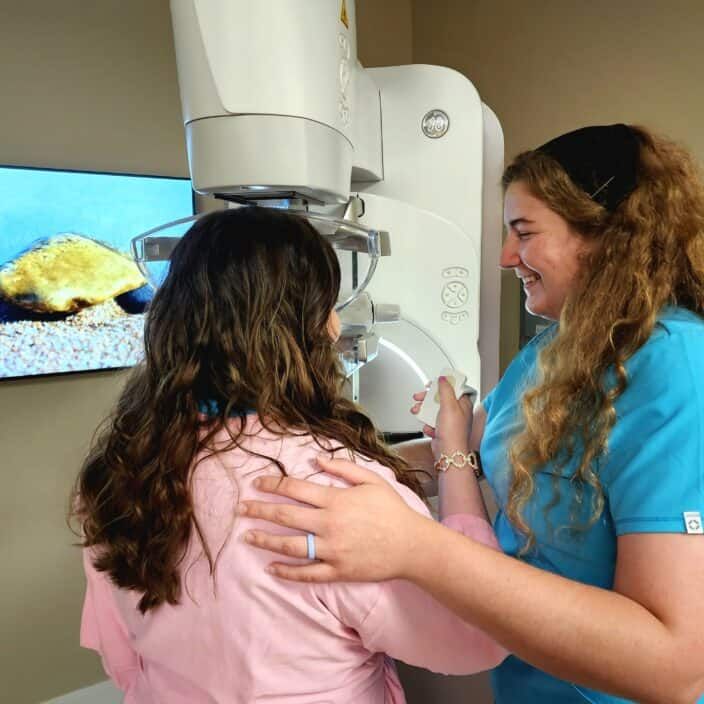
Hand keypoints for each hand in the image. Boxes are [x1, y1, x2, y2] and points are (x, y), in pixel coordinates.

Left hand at [239, 457, 430, 582]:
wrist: (411, 545)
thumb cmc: (392, 510)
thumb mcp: (371, 480)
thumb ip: (342, 468)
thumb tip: (315, 458)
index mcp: (335, 500)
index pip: (295, 489)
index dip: (272, 485)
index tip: (256, 485)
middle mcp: (329, 525)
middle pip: (285, 515)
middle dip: (259, 511)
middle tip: (240, 508)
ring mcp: (331, 550)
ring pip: (290, 546)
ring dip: (265, 540)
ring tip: (247, 537)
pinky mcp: (337, 571)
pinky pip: (306, 573)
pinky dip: (286, 571)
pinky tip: (271, 568)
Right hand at [422, 377, 473, 460]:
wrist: (448, 453)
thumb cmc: (453, 433)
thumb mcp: (449, 406)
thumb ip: (445, 390)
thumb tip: (444, 378)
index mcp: (463, 404)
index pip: (453, 388)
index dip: (442, 384)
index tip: (432, 384)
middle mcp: (457, 412)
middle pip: (440, 398)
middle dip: (427, 398)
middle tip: (419, 397)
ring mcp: (449, 421)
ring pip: (434, 410)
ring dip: (424, 410)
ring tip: (417, 410)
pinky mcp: (442, 430)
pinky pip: (431, 422)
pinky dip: (427, 424)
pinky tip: (428, 427)